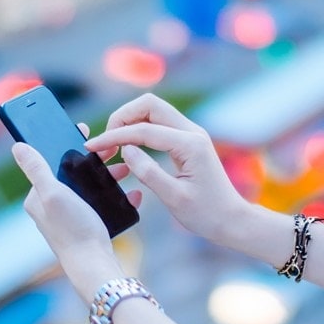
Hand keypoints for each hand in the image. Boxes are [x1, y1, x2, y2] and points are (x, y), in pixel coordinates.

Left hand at [12, 141, 139, 300]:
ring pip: (89, 186)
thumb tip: (18, 146)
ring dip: (109, 176)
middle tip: (113, 150)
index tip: (84, 132)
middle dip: (94, 161)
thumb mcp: (53, 193)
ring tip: (126, 169)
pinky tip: (131, 193)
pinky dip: (116, 196)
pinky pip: (101, 202)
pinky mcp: (86, 223)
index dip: (67, 145)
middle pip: (72, 172)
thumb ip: (36, 169)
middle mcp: (51, 205)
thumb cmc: (73, 230)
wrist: (95, 264)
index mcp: (37, 196)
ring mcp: (69, 215)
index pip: (50, 161)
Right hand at [83, 93, 251, 243]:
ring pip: (152, 110)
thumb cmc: (205, 214)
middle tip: (105, 142)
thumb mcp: (174, 199)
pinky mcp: (187, 140)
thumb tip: (126, 150)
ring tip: (113, 145)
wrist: (231, 219)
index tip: (92, 147)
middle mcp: (192, 132)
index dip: (114, 136)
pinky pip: (158, 123)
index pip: (143, 130)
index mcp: (190, 145)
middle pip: (149, 104)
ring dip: (129, 122)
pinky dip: (139, 129)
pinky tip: (128, 147)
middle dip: (121, 118)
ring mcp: (190, 133)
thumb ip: (148, 173)